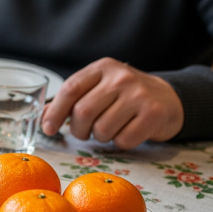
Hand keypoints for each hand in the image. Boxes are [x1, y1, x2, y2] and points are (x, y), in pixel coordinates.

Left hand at [41, 57, 184, 148]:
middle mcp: (121, 77)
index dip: (55, 111)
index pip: (71, 89)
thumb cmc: (125, 96)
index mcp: (102, 68)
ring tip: (109, 129)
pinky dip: (120, 143)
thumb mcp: (98, 88)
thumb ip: (72, 99)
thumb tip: (44, 116)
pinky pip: (123, 140)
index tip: (48, 128)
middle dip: (78, 130)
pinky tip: (127, 132)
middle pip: (83, 112)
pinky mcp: (154, 114)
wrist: (168, 98)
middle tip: (84, 133)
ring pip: (102, 129)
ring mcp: (139, 94)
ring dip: (100, 137)